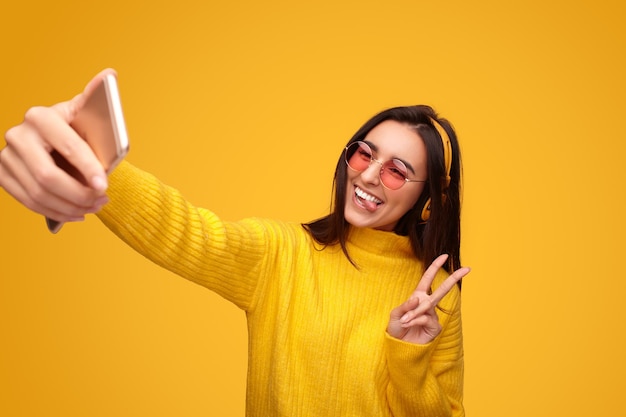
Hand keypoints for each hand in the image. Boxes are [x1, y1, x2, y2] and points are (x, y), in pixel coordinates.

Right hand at [0, 69, 114, 221]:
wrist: (55, 141)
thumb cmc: (76, 128)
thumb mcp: (86, 114)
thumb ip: (98, 99)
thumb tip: (110, 73)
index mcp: (41, 116)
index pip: (67, 146)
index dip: (88, 169)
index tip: (104, 186)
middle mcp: (18, 134)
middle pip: (48, 176)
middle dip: (78, 194)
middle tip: (102, 201)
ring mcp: (6, 155)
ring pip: (39, 193)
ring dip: (71, 206)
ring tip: (94, 208)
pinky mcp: (2, 174)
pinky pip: (29, 201)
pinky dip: (57, 212)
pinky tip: (77, 213)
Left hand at [387, 254, 469, 343]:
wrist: (398, 346)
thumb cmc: (397, 328)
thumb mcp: (396, 314)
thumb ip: (406, 306)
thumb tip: (418, 298)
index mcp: (418, 297)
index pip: (427, 279)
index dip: (435, 267)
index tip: (444, 256)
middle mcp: (427, 304)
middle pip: (442, 289)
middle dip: (454, 278)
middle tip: (467, 269)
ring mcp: (433, 316)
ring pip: (427, 306)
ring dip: (414, 312)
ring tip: (404, 320)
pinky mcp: (435, 327)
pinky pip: (426, 318)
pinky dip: (415, 320)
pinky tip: (409, 325)